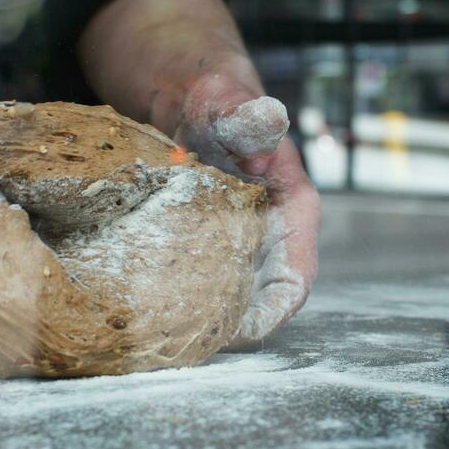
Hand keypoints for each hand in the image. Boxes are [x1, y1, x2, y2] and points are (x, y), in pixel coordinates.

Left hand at [172, 72, 319, 345]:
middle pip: (264, 299)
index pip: (295, 278)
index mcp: (294, 209)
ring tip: (169, 341)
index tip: (241, 334)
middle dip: (235, 329)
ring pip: (234, 298)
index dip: (273, 312)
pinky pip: (206, 284)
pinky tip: (153, 313)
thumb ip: (246, 116)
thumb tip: (269, 117)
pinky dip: (186, 301)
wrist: (191, 100)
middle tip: (192, 348)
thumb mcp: (228, 102)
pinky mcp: (214, 247)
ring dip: (209, 322)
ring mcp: (244, 245)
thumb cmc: (218, 101)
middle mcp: (274, 235)